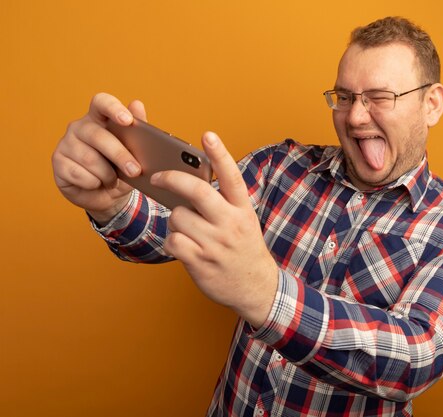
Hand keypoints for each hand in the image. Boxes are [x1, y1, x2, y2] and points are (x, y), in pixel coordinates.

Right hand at [51, 93, 145, 223]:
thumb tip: (137, 104)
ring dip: (107, 174)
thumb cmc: (121, 169)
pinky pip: (78, 173)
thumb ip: (138, 130)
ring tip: (113, 181)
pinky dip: (93, 183)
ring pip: (89, 158)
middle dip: (119, 155)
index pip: (101, 102)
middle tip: (135, 171)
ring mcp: (66, 143)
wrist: (107, 196)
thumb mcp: (135, 152)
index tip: (127, 121)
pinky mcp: (58, 162)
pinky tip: (96, 184)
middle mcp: (79, 127)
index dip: (113, 108)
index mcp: (99, 118)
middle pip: (98, 136)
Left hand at [152, 132, 277, 327]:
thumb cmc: (243, 248)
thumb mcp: (243, 221)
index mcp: (242, 209)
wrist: (256, 287)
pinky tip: (182, 246)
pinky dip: (172, 241)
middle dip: (172, 179)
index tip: (207, 135)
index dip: (219, 154)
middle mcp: (230, 224)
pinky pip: (172, 241)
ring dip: (175, 220)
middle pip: (197, 191)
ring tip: (187, 229)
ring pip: (177, 217)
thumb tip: (187, 183)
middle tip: (158, 176)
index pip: (231, 176)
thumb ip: (223, 203)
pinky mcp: (200, 262)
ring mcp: (215, 244)